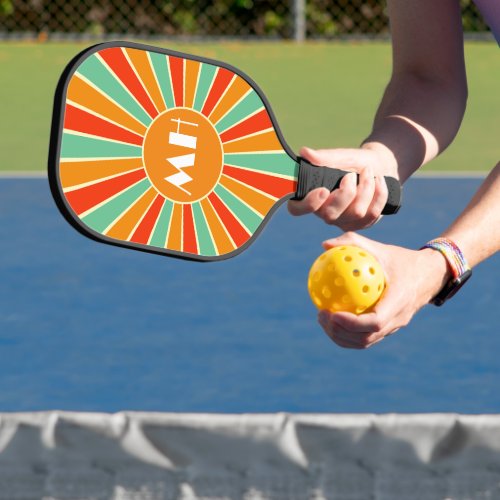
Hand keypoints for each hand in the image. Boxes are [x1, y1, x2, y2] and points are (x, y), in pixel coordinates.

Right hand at [288, 145, 397, 230]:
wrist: (379, 166)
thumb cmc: (354, 162)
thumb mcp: (341, 156)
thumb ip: (324, 157)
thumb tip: (305, 152)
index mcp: (311, 196)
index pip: (297, 209)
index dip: (308, 204)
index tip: (323, 190)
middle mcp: (324, 213)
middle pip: (330, 215)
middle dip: (346, 193)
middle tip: (351, 175)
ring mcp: (343, 221)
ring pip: (356, 213)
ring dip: (366, 188)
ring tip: (368, 172)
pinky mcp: (362, 224)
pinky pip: (372, 214)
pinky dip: (379, 193)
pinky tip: (379, 181)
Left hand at [316, 232, 450, 348]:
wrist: (429, 275)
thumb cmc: (401, 259)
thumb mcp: (380, 248)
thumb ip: (353, 243)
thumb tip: (324, 245)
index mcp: (399, 301)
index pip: (375, 322)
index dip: (352, 323)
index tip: (332, 313)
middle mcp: (398, 319)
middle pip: (366, 338)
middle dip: (340, 332)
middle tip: (321, 315)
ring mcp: (394, 327)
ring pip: (365, 342)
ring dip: (341, 336)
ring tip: (323, 319)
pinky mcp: (389, 329)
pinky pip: (366, 337)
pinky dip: (347, 334)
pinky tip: (332, 318)